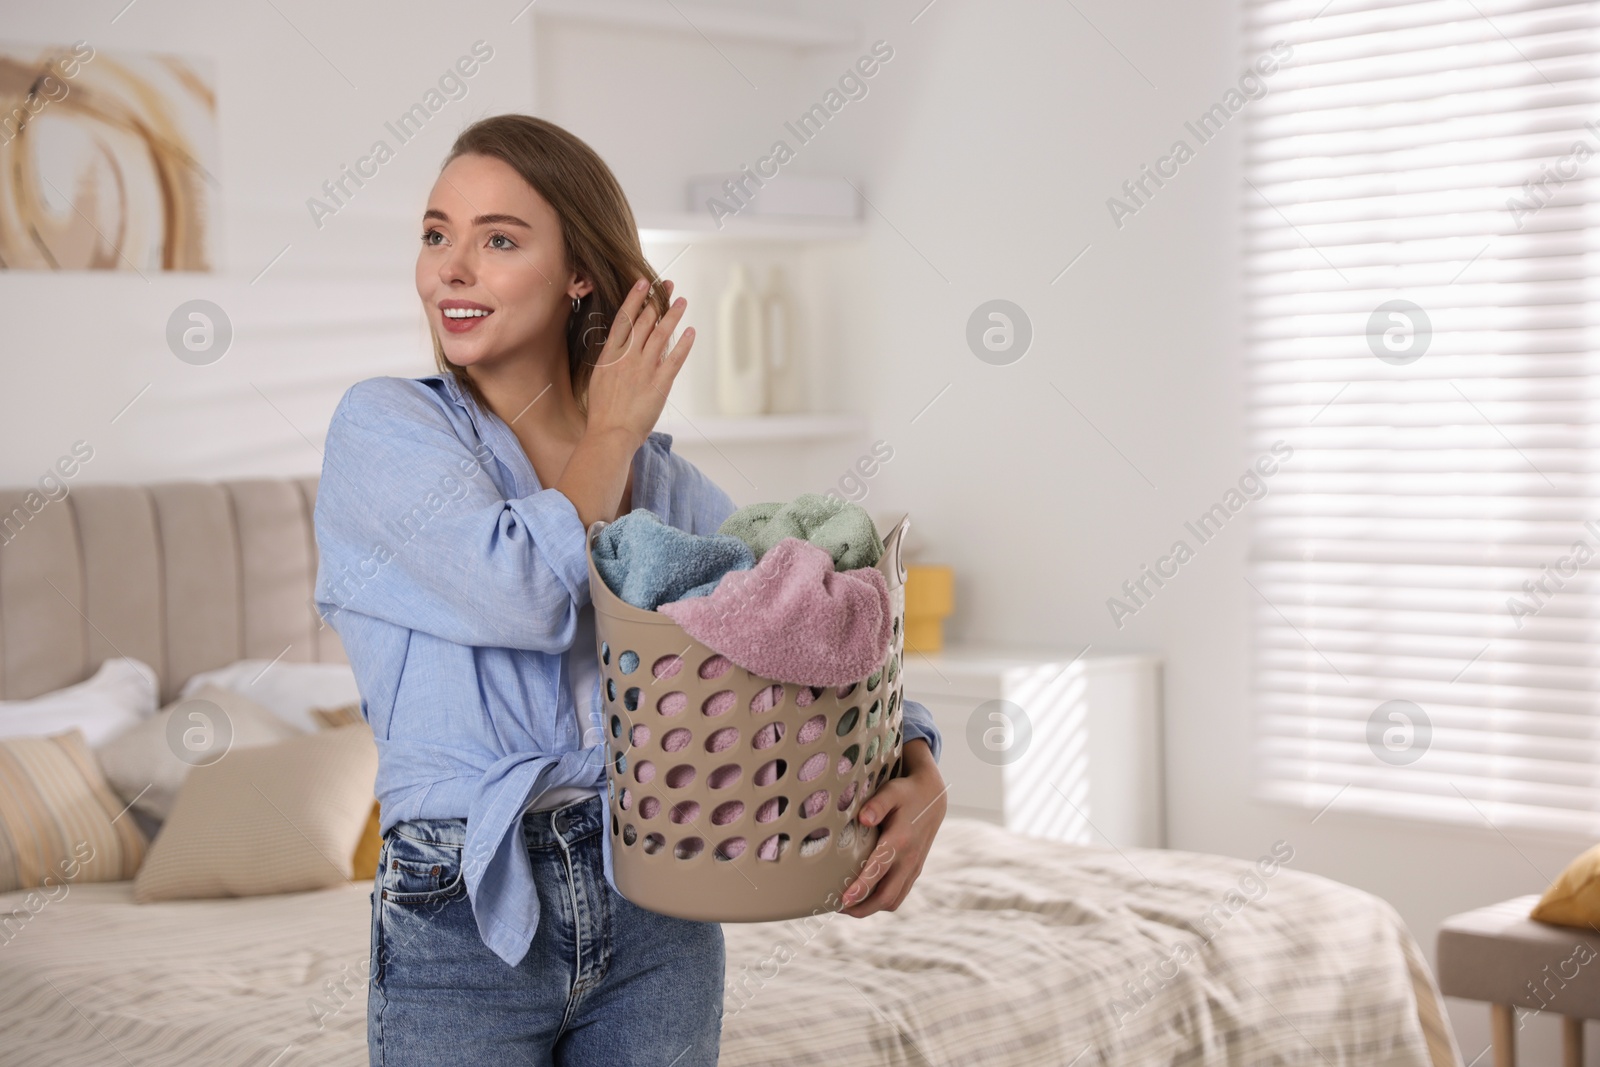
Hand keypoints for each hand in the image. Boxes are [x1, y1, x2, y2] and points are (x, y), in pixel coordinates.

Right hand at [583, 276, 692, 446]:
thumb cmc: (602, 413)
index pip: (624, 319)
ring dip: (672, 315)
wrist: (609, 434)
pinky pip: (674, 359)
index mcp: (610, 355)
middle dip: (657, 300)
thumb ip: (612, 362)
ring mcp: (644, 369)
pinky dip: (683, 344)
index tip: (643, 283)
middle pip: (644, 321)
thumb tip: (623, 349)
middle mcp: (627, 357)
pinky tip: (690, 331)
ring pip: (660, 335)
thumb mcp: (599, 380)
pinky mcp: (660, 383)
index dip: (634, 298)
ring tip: (681, 300)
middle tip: (668, 285)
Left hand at [839, 739, 946, 916]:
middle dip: (862, 908)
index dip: (861, 888)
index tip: (843, 900)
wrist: (933, 798)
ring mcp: (913, 868)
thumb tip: (862, 819)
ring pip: (893, 900)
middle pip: (887, 896)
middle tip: (837, 907)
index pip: (879, 870)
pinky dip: (881, 902)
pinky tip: (864, 897)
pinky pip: (898, 895)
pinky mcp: (914, 871)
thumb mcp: (892, 791)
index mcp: (900, 841)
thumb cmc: (906, 793)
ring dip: (870, 908)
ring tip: (847, 906)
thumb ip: (877, 804)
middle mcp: (909, 859)